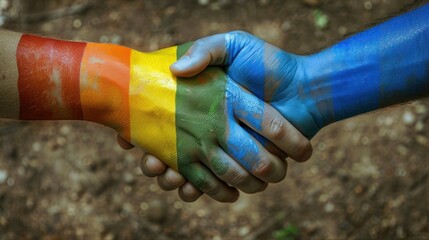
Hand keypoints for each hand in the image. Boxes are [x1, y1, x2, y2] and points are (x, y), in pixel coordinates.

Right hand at [139, 31, 316, 199]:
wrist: (305, 89)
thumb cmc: (269, 64)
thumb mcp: (234, 44)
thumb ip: (207, 50)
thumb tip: (176, 69)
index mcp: (203, 102)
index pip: (162, 117)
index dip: (140, 130)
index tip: (125, 137)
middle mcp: (209, 126)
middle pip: (171, 151)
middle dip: (155, 163)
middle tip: (149, 164)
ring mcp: (222, 146)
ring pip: (189, 171)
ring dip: (172, 179)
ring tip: (167, 176)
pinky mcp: (239, 163)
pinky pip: (214, 183)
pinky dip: (203, 191)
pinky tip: (190, 190)